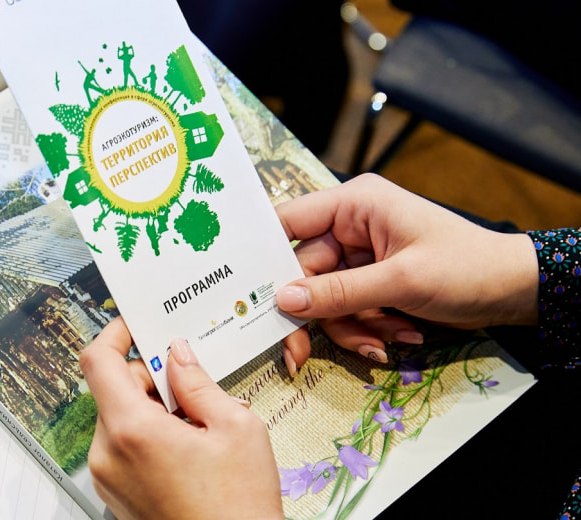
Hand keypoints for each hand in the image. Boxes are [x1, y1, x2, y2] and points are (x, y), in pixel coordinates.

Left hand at [79, 317, 283, 519]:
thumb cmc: (239, 506)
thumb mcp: (235, 427)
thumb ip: (198, 382)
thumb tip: (178, 354)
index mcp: (132, 431)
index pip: (98, 361)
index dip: (114, 332)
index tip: (134, 324)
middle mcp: (108, 454)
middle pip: (112, 388)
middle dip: (149, 377)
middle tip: (190, 382)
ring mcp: (109, 478)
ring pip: (119, 416)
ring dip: (151, 407)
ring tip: (196, 425)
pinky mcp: (117, 494)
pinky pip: (123, 444)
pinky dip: (148, 433)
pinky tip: (186, 447)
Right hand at [276, 174, 537, 365]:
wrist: (514, 290)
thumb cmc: (465, 268)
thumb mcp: (401, 281)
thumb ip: (339, 292)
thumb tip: (283, 301)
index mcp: (354, 205)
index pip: (290, 222)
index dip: (265, 256)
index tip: (247, 296)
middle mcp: (350, 226)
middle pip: (304, 273)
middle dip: (318, 314)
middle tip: (298, 356)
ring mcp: (360, 257)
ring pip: (325, 298)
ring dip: (350, 326)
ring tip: (385, 341)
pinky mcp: (371, 282)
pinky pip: (348, 309)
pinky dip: (367, 328)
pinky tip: (398, 336)